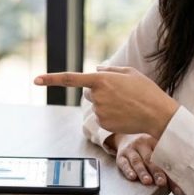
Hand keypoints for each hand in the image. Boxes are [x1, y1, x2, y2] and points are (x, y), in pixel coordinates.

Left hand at [34, 66, 178, 138]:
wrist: (158, 115)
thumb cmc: (146, 91)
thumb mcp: (130, 72)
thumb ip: (109, 70)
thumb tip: (95, 70)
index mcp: (101, 80)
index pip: (70, 78)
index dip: (51, 79)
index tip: (36, 80)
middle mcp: (97, 96)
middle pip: (88, 92)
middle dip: (99, 91)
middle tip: (120, 93)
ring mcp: (99, 111)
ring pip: (96, 105)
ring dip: (107, 103)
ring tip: (126, 104)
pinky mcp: (104, 124)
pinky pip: (102, 117)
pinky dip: (111, 115)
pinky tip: (125, 114)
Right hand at [115, 134, 182, 194]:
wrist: (125, 137)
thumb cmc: (146, 149)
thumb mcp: (156, 150)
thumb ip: (166, 164)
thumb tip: (181, 185)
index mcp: (155, 142)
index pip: (165, 159)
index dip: (171, 174)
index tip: (177, 188)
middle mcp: (142, 144)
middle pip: (150, 159)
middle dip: (157, 172)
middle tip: (162, 182)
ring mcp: (131, 149)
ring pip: (137, 161)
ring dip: (142, 172)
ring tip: (147, 181)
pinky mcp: (120, 156)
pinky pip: (123, 163)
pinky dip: (128, 170)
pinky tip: (132, 177)